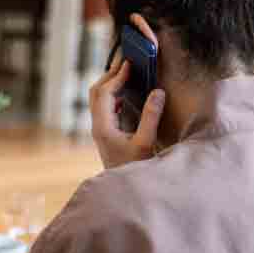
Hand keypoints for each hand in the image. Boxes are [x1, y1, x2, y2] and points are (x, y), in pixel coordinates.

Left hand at [89, 18, 165, 168]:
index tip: (130, 64)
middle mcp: (97, 126)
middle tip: (126, 61)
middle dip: (110, 75)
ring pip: (98, 99)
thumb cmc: (136, 169)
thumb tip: (158, 91)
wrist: (126, 191)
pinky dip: (113, 94)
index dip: (116, 76)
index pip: (105, 94)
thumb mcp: (146, 143)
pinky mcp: (105, 133)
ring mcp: (100, 130)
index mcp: (103, 127)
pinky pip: (104, 107)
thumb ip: (151, 117)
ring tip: (126, 71)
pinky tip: (126, 92)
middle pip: (96, 92)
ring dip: (110, 83)